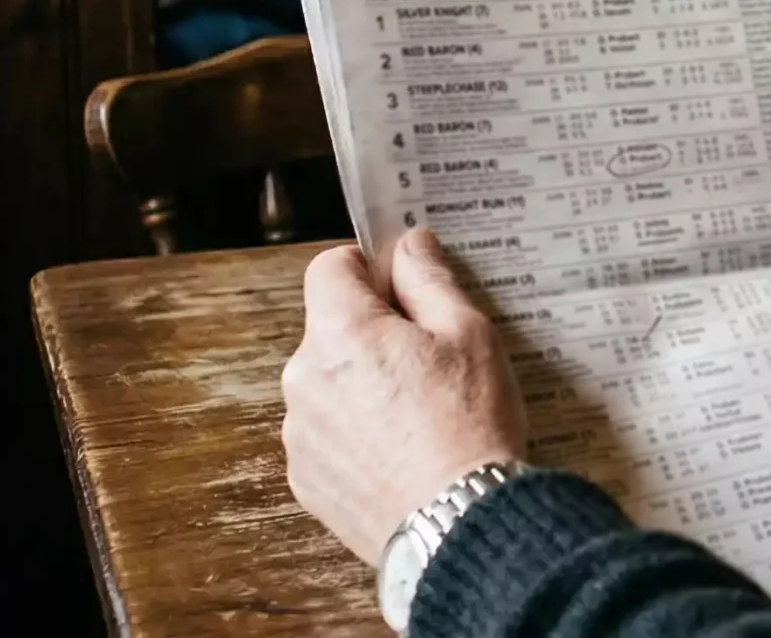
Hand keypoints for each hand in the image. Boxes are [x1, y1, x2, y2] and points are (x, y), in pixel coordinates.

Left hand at [282, 229, 526, 563]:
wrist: (459, 525)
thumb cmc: (469, 424)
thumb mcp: (470, 333)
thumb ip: (430, 279)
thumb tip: (408, 245)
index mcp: (340, 331)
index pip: (330, 267)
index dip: (370, 270)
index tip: (406, 293)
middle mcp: (303, 378)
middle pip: (330, 329)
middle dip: (372, 333)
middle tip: (431, 362)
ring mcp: (299, 434)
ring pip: (329, 383)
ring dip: (362, 386)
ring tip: (420, 416)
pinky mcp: (305, 479)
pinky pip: (327, 434)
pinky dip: (356, 435)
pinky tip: (402, 452)